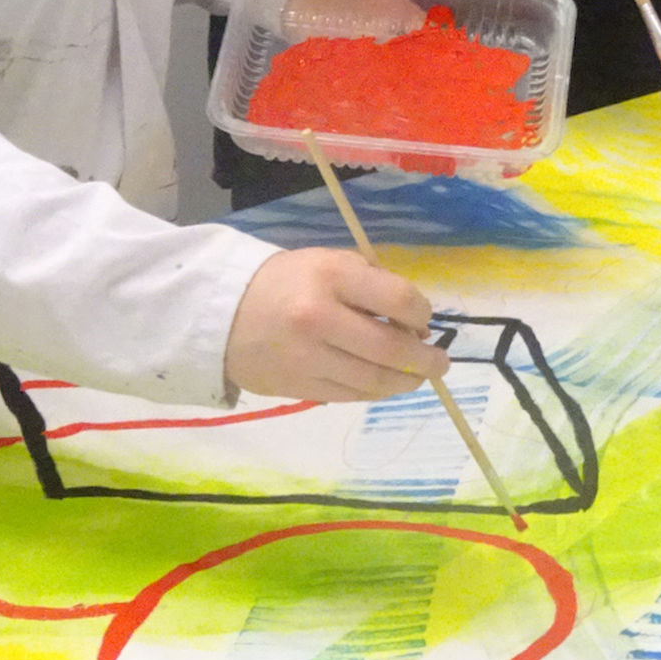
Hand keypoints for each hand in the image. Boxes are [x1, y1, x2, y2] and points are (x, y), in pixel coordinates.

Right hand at [222, 248, 450, 401]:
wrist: (219, 314)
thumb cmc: (286, 282)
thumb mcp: (330, 263)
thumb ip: (372, 285)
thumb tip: (415, 323)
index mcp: (332, 278)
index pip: (398, 300)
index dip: (423, 313)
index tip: (426, 320)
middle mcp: (320, 320)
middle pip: (391, 349)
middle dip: (425, 359)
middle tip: (441, 363)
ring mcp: (308, 359)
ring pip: (373, 381)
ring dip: (406, 382)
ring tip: (421, 377)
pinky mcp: (298, 388)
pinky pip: (350, 396)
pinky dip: (376, 392)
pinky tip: (387, 384)